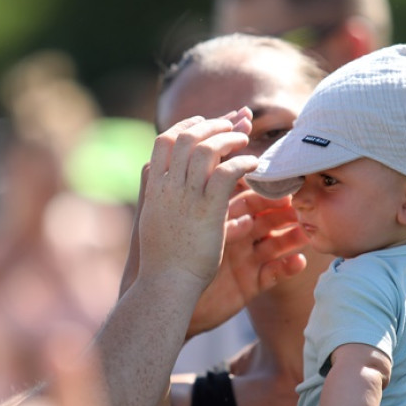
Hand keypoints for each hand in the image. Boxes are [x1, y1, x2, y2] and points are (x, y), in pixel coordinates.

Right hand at [134, 110, 255, 291]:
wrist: (165, 285)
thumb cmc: (160, 260)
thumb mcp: (150, 217)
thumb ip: (154, 192)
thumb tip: (154, 171)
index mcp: (154, 188)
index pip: (164, 140)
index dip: (186, 125)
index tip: (204, 121)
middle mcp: (167, 187)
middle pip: (186, 137)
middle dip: (212, 123)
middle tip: (233, 121)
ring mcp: (187, 197)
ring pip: (207, 149)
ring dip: (229, 137)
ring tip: (246, 138)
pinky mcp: (209, 211)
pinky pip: (228, 174)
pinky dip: (243, 162)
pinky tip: (255, 165)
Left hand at [187, 189, 307, 336]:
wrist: (168, 301)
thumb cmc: (173, 264)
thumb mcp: (193, 234)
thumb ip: (211, 215)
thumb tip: (225, 192)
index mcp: (222, 222)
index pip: (248, 202)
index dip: (265, 195)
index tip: (280, 187)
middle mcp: (237, 239)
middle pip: (267, 220)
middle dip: (284, 214)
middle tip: (300, 209)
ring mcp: (246, 261)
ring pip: (276, 245)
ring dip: (292, 239)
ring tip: (307, 234)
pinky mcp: (251, 285)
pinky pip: (274, 274)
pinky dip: (287, 268)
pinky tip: (299, 262)